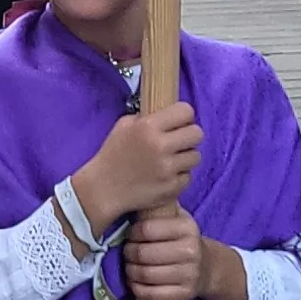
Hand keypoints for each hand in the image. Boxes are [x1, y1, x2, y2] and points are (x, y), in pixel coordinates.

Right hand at [70, 100, 202, 227]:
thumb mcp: (124, 126)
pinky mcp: (172, 188)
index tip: (178, 122)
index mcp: (148, 127)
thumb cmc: (113, 155)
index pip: (186, 111)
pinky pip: (188, 176)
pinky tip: (165, 176)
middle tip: (178, 141)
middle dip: (189, 136)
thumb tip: (171, 116)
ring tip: (170, 160)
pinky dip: (179, 176)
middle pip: (197, 133)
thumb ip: (148, 118)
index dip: (183, 115)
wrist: (103, 189)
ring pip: (196, 156)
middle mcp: (161, 146)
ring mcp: (168, 169)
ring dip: (185, 157)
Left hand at [122, 203, 209, 299]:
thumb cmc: (182, 239)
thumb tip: (131, 194)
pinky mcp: (186, 293)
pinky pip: (152, 294)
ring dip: (130, 271)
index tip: (129, 235)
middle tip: (127, 252)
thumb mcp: (177, 218)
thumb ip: (158, 208)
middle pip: (143, 253)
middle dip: (128, 253)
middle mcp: (191, 250)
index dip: (131, 233)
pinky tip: (135, 282)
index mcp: (187, 227)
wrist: (207, 267)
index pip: (146, 229)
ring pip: (145, 274)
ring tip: (129, 266)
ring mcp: (190, 274)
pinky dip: (137, 288)